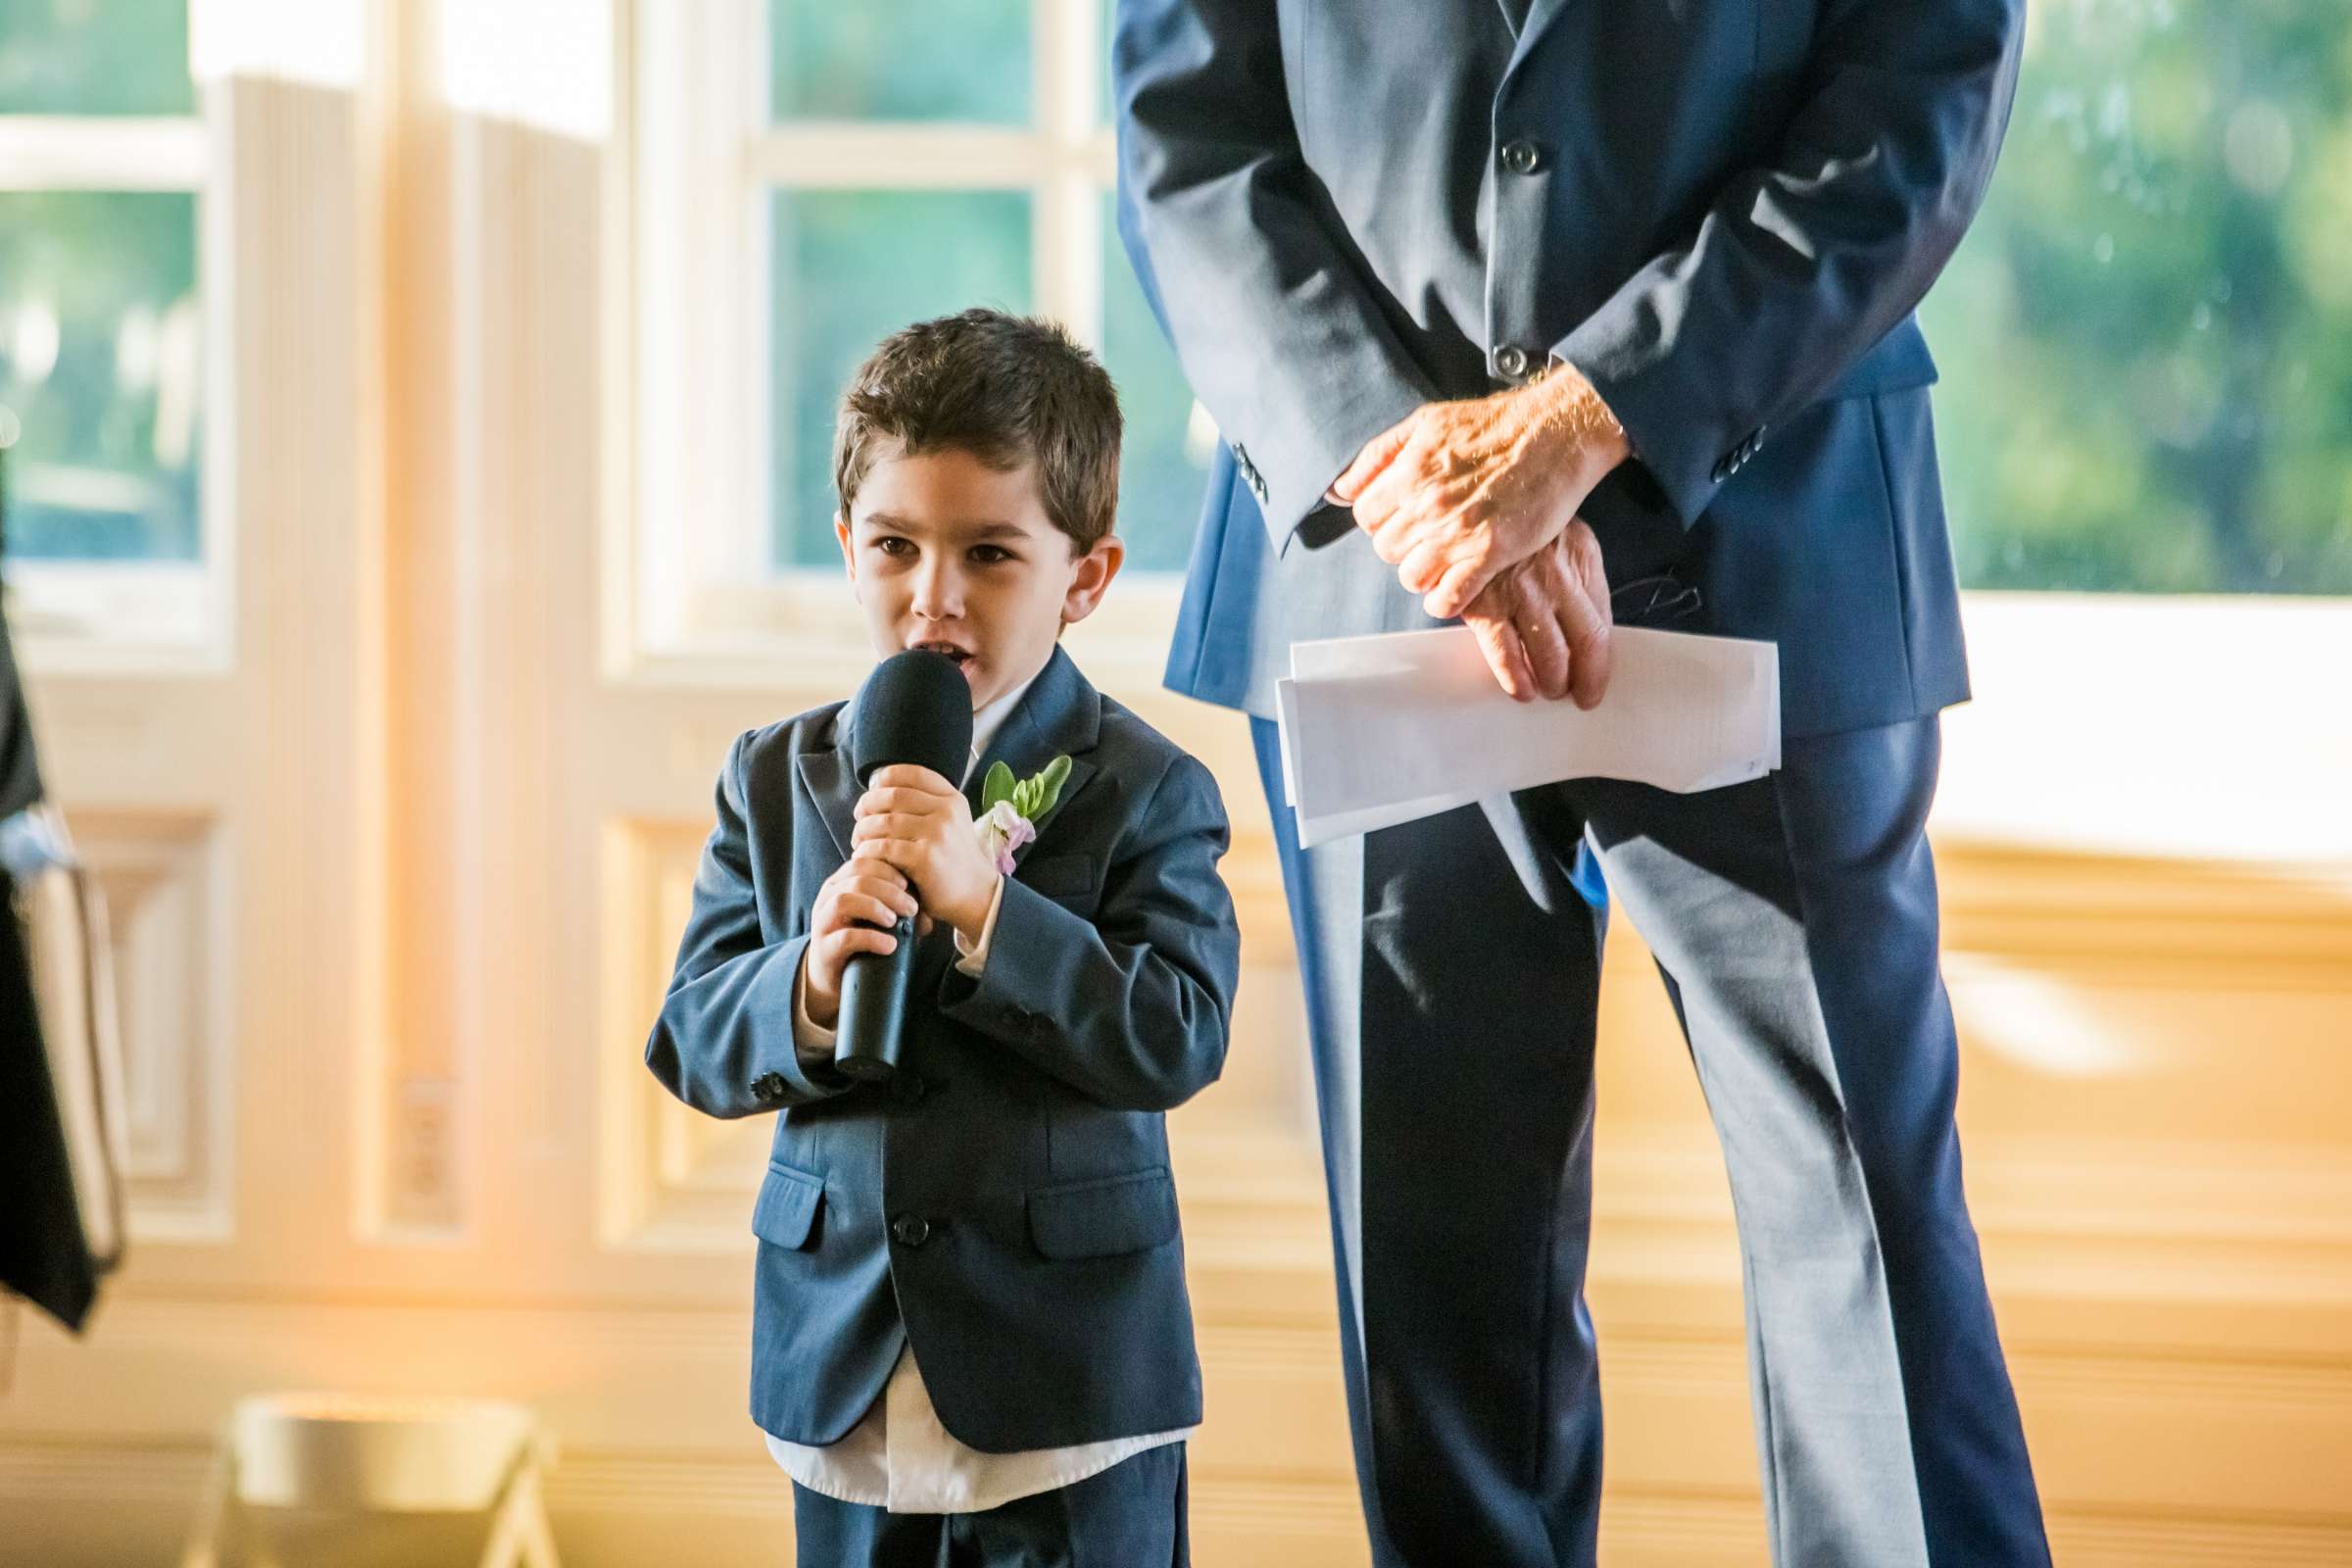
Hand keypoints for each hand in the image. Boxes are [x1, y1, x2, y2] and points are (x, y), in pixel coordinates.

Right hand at [802, 856, 919, 1030]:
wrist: (834, 977)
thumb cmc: (859, 942)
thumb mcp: (877, 920)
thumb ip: (897, 911)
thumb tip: (928, 916)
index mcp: (840, 884)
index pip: (861, 862)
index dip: (887, 869)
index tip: (909, 884)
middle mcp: (827, 899)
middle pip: (855, 879)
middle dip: (888, 890)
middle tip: (912, 908)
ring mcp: (822, 923)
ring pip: (844, 901)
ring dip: (875, 907)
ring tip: (895, 921)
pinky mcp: (824, 949)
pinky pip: (845, 938)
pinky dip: (871, 938)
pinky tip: (890, 945)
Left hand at [850, 764, 999, 946]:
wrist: (977, 896)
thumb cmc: (955, 860)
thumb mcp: (952, 824)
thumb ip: (927, 805)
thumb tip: (881, 788)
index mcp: (953, 799)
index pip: (913, 773)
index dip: (886, 778)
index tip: (873, 790)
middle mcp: (947, 811)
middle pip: (892, 795)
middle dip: (868, 805)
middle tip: (859, 818)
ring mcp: (937, 833)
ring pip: (884, 821)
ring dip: (863, 831)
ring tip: (859, 841)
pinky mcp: (924, 858)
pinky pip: (883, 847)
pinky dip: (867, 851)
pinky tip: (864, 857)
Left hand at [1332, 368, 1627, 619]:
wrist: (1554, 432)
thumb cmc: (1493, 424)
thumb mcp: (1425, 422)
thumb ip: (1378, 455)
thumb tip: (1340, 488)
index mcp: (1409, 471)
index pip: (1365, 516)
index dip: (1380, 519)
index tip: (1400, 518)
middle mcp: (1428, 504)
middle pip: (1385, 549)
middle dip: (1401, 546)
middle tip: (1425, 538)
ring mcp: (1458, 532)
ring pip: (1410, 577)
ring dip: (1422, 574)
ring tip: (1440, 561)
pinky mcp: (1490, 553)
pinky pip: (1448, 597)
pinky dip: (1444, 601)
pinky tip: (1450, 592)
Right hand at [1460, 519, 1613, 705]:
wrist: (1463, 506)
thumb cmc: (1513, 528)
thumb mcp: (1560, 538)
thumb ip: (1578, 578)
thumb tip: (1583, 631)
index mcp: (1582, 556)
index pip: (1603, 622)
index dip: (1601, 662)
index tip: (1595, 681)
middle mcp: (1557, 576)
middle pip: (1586, 643)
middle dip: (1583, 680)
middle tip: (1574, 694)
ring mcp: (1521, 592)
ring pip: (1550, 656)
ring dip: (1552, 683)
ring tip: (1546, 690)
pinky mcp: (1485, 605)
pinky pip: (1507, 656)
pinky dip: (1516, 681)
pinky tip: (1520, 690)